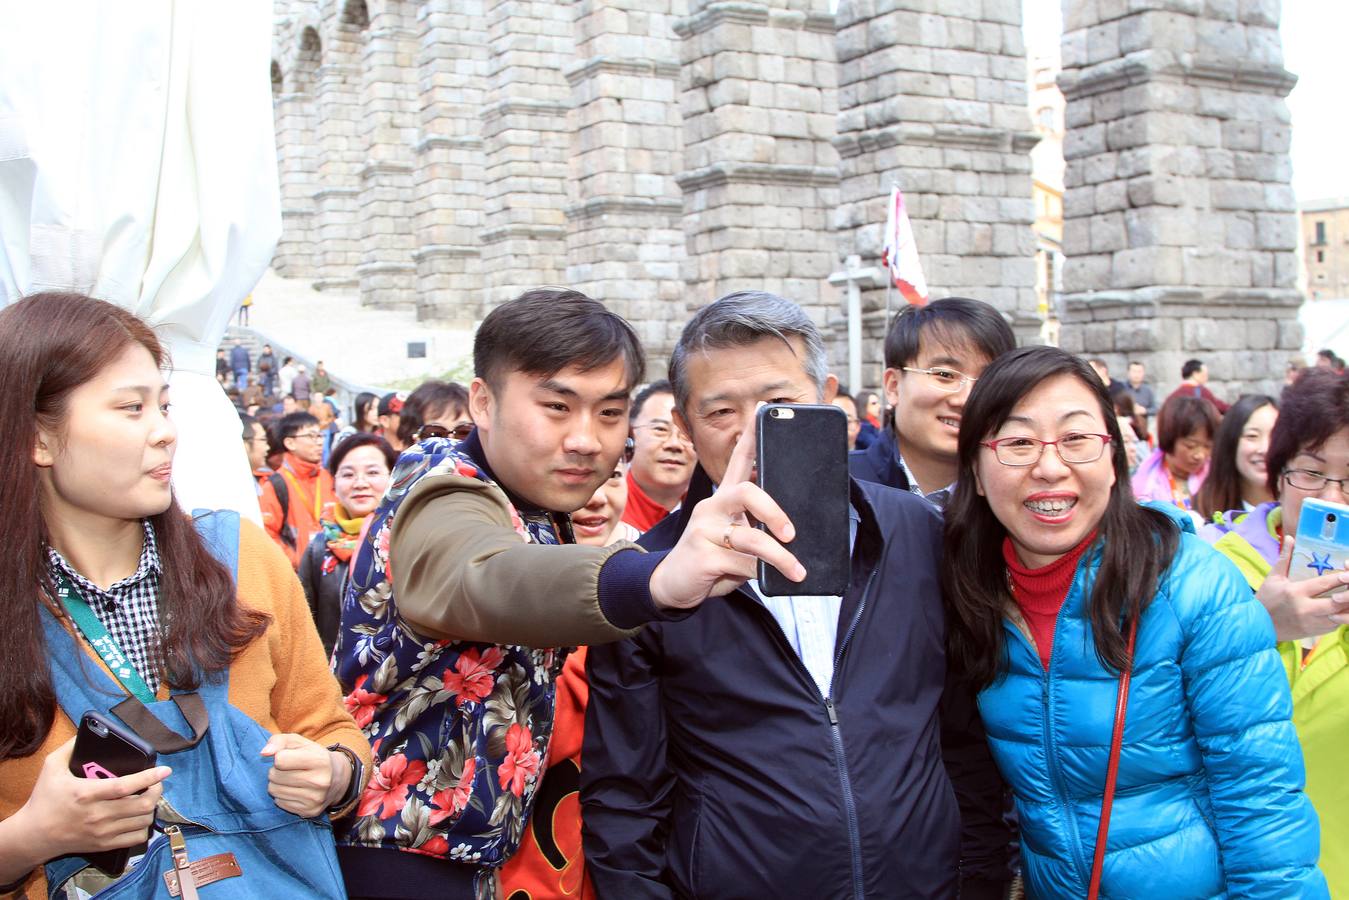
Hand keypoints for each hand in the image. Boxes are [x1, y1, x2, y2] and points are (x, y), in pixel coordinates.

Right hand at [16, 738, 168, 862]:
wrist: (33, 835)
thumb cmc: (44, 799)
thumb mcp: (51, 768)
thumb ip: (69, 748)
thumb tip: (86, 730)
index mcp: (87, 793)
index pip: (126, 786)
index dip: (149, 777)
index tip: (165, 770)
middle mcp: (97, 814)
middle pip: (141, 804)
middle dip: (156, 791)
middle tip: (157, 783)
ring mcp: (102, 831)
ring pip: (143, 820)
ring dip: (152, 808)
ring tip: (149, 798)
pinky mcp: (104, 845)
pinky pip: (136, 838)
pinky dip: (144, 826)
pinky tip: (140, 817)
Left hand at [260, 733, 349, 817]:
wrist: (337, 778)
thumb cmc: (312, 756)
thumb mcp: (299, 742)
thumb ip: (279, 741)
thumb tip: (264, 753)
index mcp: (319, 760)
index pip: (280, 760)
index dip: (279, 757)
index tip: (288, 757)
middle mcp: (320, 781)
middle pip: (275, 776)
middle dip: (276, 771)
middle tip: (288, 770)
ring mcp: (315, 798)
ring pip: (275, 791)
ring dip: (277, 784)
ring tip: (290, 780)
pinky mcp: (309, 812)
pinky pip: (280, 803)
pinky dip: (282, 796)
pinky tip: (294, 791)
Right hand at [649, 428, 802, 610]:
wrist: (671, 586)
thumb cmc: (710, 560)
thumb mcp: (735, 541)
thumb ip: (757, 531)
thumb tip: (795, 538)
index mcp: (723, 500)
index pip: (738, 461)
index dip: (751, 437)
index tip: (763, 410)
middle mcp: (711, 507)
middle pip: (745, 491)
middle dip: (774, 511)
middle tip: (791, 533)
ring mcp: (704, 530)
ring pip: (749, 536)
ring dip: (778, 556)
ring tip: (796, 570)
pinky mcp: (702, 556)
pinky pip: (741, 563)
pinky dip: (760, 574)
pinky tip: (769, 581)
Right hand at [1255, 536, 1348, 640]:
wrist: (1257, 625)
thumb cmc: (1266, 599)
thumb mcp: (1273, 578)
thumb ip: (1285, 558)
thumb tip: (1290, 538)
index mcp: (1295, 592)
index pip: (1323, 584)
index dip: (1340, 579)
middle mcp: (1305, 609)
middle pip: (1337, 603)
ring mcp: (1311, 622)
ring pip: (1339, 616)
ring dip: (1347, 607)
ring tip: (1348, 597)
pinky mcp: (1314, 632)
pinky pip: (1334, 625)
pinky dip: (1341, 617)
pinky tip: (1341, 609)